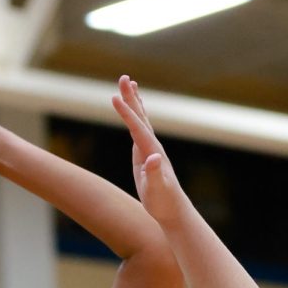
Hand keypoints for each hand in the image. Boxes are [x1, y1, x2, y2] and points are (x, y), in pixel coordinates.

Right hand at [111, 76, 186, 224]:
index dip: (126, 113)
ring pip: (141, 120)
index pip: (137, 128)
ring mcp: (150, 149)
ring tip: (129, 83)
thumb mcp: (157, 190)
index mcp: (153, 152)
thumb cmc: (163, 202)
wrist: (173, 209)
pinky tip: (133, 110)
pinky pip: (140, 129)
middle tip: (123, 78)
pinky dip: (135, 117)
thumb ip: (154, 174)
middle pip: (141, 117)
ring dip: (134, 102)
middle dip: (131, 98)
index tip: (114, 98)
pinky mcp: (147, 154)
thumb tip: (153, 158)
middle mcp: (153, 146)